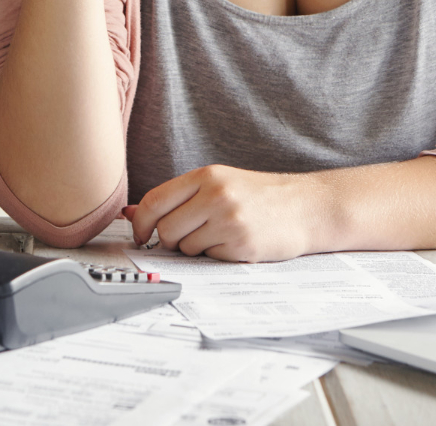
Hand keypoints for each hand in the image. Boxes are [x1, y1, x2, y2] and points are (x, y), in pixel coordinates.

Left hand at [127, 166, 334, 262]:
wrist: (306, 207)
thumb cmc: (259, 196)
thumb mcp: (219, 184)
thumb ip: (177, 197)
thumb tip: (130, 213)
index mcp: (207, 176)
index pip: (154, 201)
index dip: (140, 223)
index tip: (142, 234)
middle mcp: (216, 195)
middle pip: (165, 229)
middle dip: (170, 240)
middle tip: (188, 236)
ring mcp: (229, 221)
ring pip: (185, 247)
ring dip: (195, 249)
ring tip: (219, 236)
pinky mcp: (241, 245)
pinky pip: (208, 259)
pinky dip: (215, 256)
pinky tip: (233, 243)